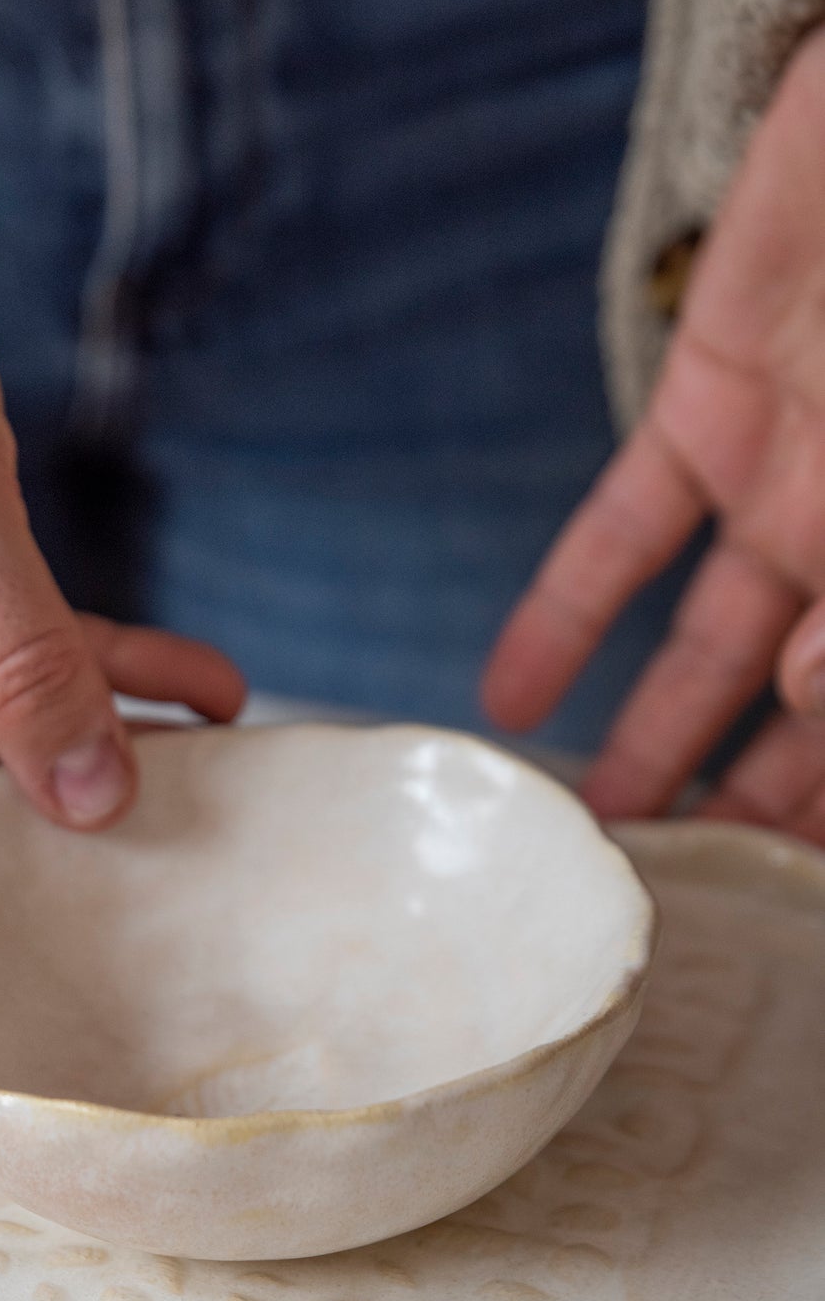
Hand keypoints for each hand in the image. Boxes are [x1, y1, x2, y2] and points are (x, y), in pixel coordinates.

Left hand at [483, 21, 824, 844]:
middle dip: (756, 804)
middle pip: (811, 714)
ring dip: (654, 739)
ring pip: (711, 647)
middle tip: (682, 890)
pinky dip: (562, 614)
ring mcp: (794, 478)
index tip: (783, 889)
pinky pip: (623, 535)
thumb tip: (807, 697)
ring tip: (591, 830)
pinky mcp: (706, 411)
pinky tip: (506, 701)